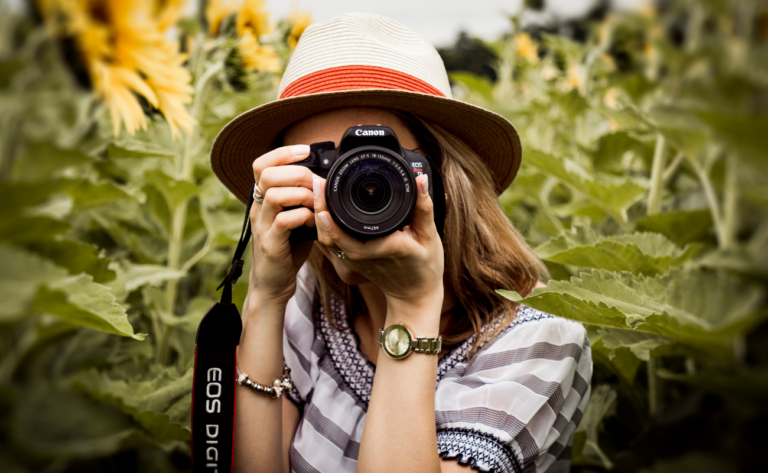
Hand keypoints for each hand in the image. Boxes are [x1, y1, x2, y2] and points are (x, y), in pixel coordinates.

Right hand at [248, 144, 315, 306]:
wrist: (273, 284)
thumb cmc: (288, 248)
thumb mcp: (295, 218)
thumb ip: (304, 200)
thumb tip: (327, 181)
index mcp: (262, 199)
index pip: (261, 164)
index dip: (282, 153)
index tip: (305, 150)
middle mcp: (258, 209)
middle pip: (267, 174)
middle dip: (297, 173)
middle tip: (317, 184)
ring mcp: (262, 226)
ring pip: (274, 195)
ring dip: (302, 195)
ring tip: (316, 204)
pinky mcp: (270, 244)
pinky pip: (284, 221)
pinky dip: (303, 217)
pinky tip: (314, 222)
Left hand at [312, 174, 444, 315]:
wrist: (415, 295)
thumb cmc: (425, 267)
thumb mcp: (430, 236)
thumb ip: (423, 207)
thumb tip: (420, 179)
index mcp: (382, 248)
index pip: (347, 234)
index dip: (330, 216)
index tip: (325, 190)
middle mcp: (363, 256)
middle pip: (329, 234)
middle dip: (319, 207)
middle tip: (318, 182)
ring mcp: (354, 261)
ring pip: (326, 239)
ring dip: (319, 215)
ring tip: (319, 190)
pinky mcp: (351, 261)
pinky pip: (331, 243)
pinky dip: (324, 226)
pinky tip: (324, 208)